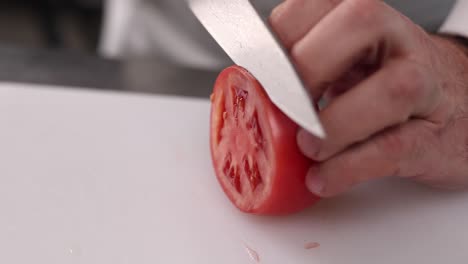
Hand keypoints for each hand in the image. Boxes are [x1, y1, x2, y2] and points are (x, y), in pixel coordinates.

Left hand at [269, 0, 467, 196]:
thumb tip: (245, 87)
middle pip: (356, 25)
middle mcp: (396, 39)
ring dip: (335, 125)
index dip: (275, 42)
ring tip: (307, 147)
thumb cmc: (384, 79)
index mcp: (361, 16)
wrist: (454, 103)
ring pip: (389, 90)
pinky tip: (323, 177)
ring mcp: (423, 83)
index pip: (309, 7)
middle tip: (285, 106)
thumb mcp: (344, 60)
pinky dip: (350, 167)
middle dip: (307, 68)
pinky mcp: (432, 134)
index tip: (258, 78)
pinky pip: (393, 148)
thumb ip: (302, 66)